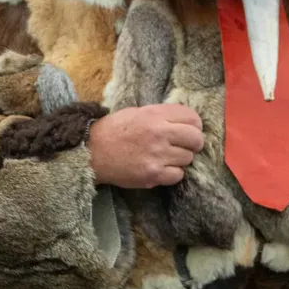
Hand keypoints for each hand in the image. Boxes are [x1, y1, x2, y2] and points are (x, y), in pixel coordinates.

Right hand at [87, 104, 203, 188]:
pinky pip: (178, 175)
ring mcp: (157, 155)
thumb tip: (185, 120)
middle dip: (194, 142)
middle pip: (196, 139)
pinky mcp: (153, 174)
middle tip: (185, 145)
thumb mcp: (138, 112)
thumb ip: (162, 115)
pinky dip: (173, 173)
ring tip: (167, 156)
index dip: (195, 124)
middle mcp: (159, 133)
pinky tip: (162, 167)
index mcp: (156, 115)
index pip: (192, 117)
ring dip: (181, 158)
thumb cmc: (115, 130)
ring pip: (188, 158)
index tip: (190, 129)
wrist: (92, 152)